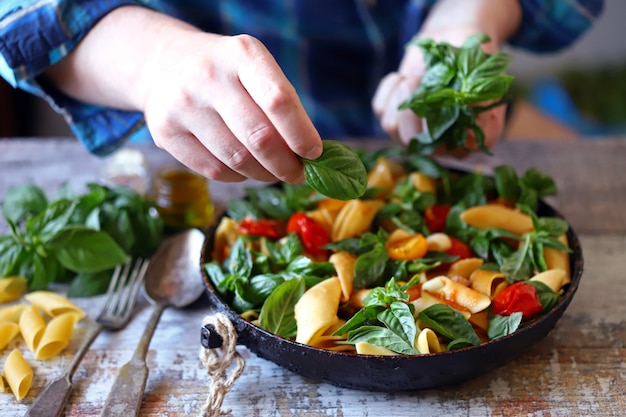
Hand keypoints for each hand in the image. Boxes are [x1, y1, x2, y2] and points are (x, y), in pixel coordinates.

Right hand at [44, 6, 321, 183]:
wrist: (163, 64)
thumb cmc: (226, 72)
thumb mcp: (255, 68)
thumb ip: (282, 105)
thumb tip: (310, 157)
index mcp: (242, 55)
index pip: (279, 101)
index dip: (301, 135)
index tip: (314, 153)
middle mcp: (209, 77)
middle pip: (259, 138)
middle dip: (286, 165)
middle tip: (298, 174)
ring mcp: (183, 106)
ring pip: (237, 160)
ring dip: (264, 174)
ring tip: (273, 172)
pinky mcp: (166, 133)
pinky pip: (214, 171)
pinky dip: (238, 177)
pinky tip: (244, 168)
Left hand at [372, 29, 506, 152]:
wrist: (455, 39)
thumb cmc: (475, 56)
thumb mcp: (482, 70)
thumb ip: (479, 92)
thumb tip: (467, 103)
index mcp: (471, 139)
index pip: (446, 146)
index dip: (436, 118)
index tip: (440, 88)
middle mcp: (440, 144)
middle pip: (411, 140)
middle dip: (411, 105)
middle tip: (420, 75)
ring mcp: (413, 133)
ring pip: (391, 125)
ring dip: (402, 93)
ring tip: (418, 72)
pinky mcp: (393, 117)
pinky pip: (380, 109)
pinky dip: (390, 87)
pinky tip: (404, 76)